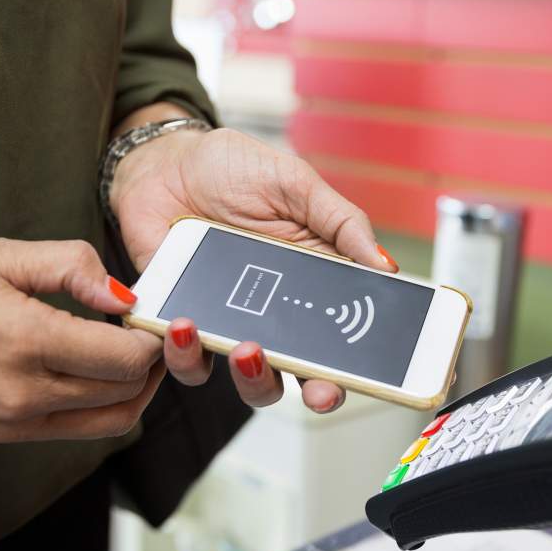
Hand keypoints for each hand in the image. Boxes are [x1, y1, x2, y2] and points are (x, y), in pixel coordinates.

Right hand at [0, 239, 163, 441]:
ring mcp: (12, 423)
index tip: (157, 312)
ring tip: (132, 350)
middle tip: (150, 328)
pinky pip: (79, 428)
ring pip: (111, 420)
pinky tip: (98, 369)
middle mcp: (22, 393)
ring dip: (135, 389)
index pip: (125, 359)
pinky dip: (104, 404)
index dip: (153, 337)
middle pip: (126, 392)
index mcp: (23, 341)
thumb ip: (72, 267)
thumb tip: (127, 295)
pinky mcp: (4, 435)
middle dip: (151, 361)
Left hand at [109, 111, 396, 410]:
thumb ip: (342, 223)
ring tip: (243, 346)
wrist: (164, 161)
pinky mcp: (182, 320)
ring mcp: (230, 321)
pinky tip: (183, 322)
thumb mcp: (296, 184)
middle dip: (315, 389)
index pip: (344, 338)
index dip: (356, 366)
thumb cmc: (233, 169)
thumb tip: (387, 266)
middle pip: (304, 372)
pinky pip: (184, 356)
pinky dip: (183, 350)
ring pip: (247, 378)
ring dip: (249, 376)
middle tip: (317, 387)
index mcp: (314, 284)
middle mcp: (276, 313)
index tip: (365, 375)